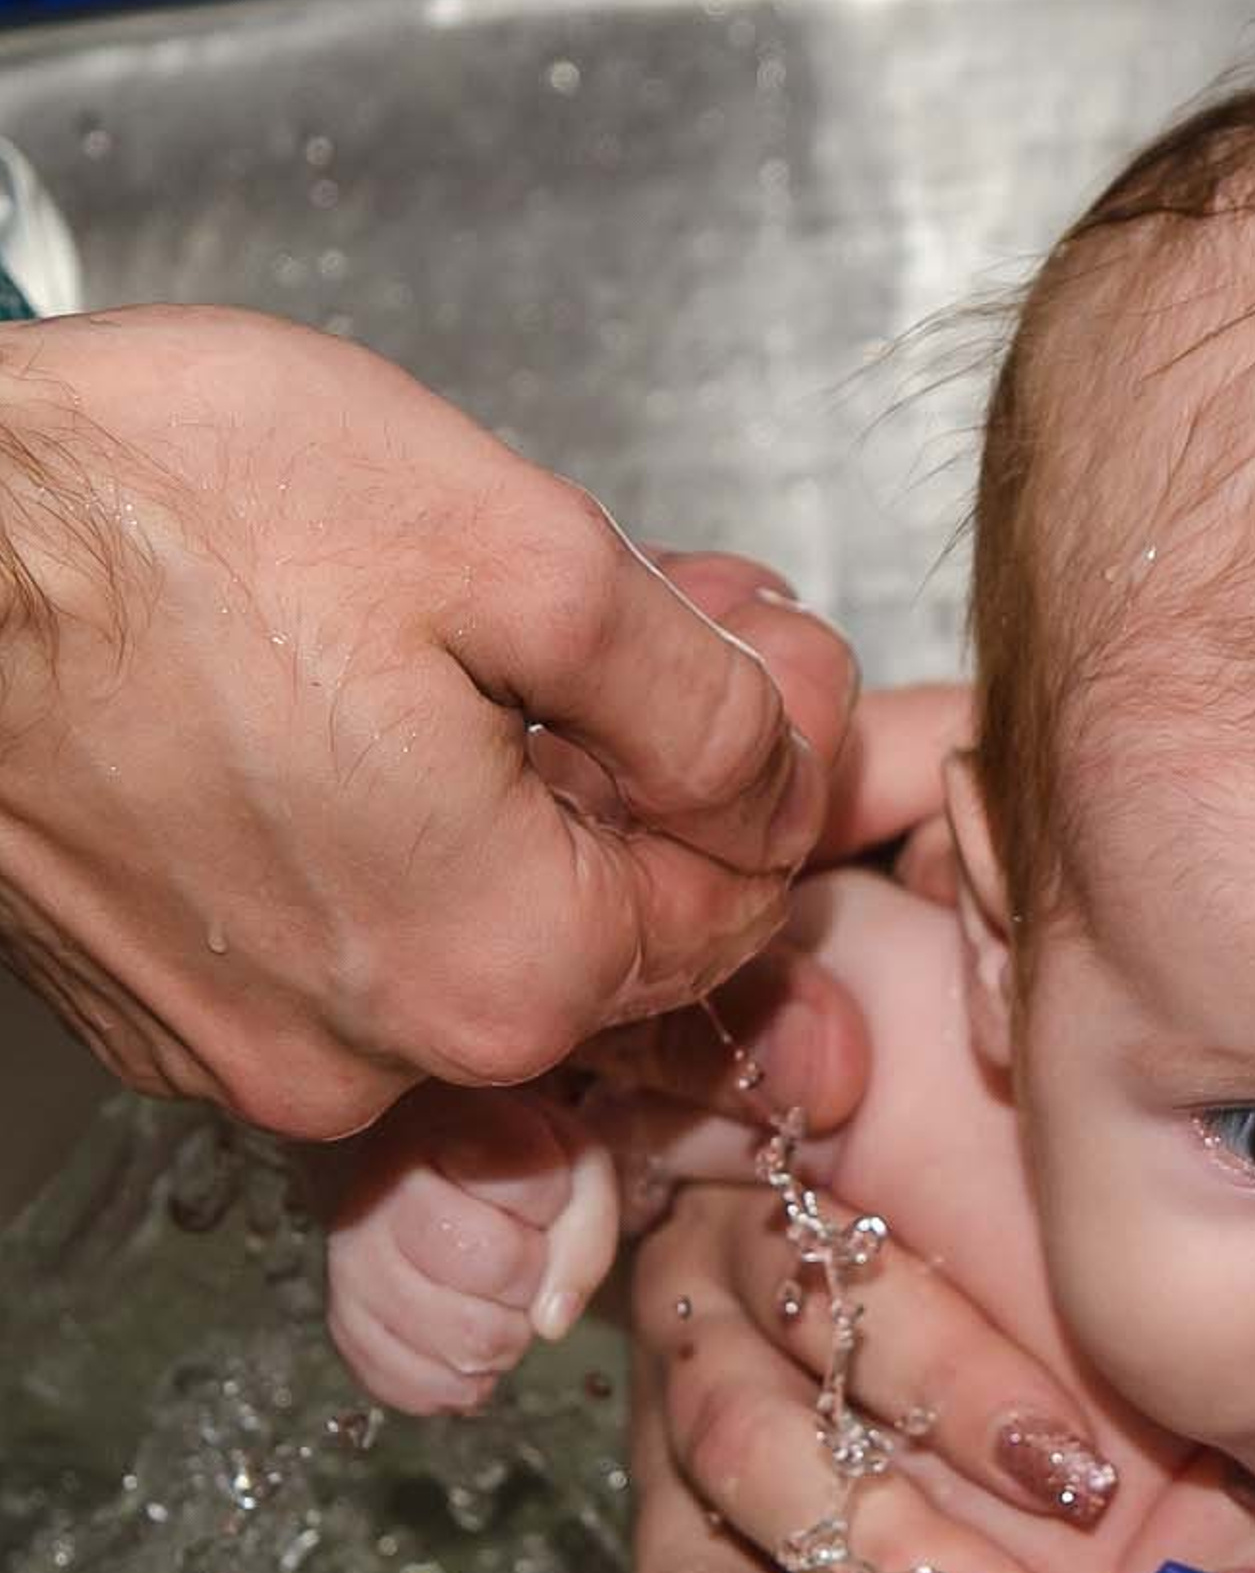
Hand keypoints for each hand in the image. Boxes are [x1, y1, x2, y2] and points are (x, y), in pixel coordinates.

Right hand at [0, 309, 851, 1137]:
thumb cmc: (153, 522)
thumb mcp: (514, 550)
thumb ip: (699, 697)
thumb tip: (784, 771)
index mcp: (506, 968)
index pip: (737, 904)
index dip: (778, 765)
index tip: (769, 651)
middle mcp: (390, 1049)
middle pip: (616, 918)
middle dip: (671, 769)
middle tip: (687, 620)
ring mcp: (265, 1043)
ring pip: (487, 920)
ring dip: (548, 789)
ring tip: (547, 641)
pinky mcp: (175, 1002)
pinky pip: (357, 929)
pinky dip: (410, 828)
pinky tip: (396, 703)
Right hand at [322, 1084, 615, 1413]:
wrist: (429, 1172)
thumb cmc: (515, 1166)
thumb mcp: (575, 1167)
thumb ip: (587, 1231)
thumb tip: (551, 1324)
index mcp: (444, 1127)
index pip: (529, 1188)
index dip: (552, 1209)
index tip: (535, 1198)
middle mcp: (379, 1190)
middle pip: (494, 1267)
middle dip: (531, 1278)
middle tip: (519, 1264)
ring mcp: (349, 1260)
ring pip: (460, 1341)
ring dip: (501, 1340)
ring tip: (493, 1304)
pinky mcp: (342, 1320)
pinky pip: (410, 1383)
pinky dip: (455, 1382)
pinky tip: (462, 1346)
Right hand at [627, 1180, 1119, 1572]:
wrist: (775, 1252)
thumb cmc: (939, 1243)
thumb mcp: (973, 1202)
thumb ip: (1010, 1208)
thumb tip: (1038, 1184)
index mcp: (767, 1240)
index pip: (851, 1303)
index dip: (963, 1391)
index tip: (1086, 1479)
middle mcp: (691, 1366)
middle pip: (761, 1464)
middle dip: (899, 1567)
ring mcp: (656, 1501)